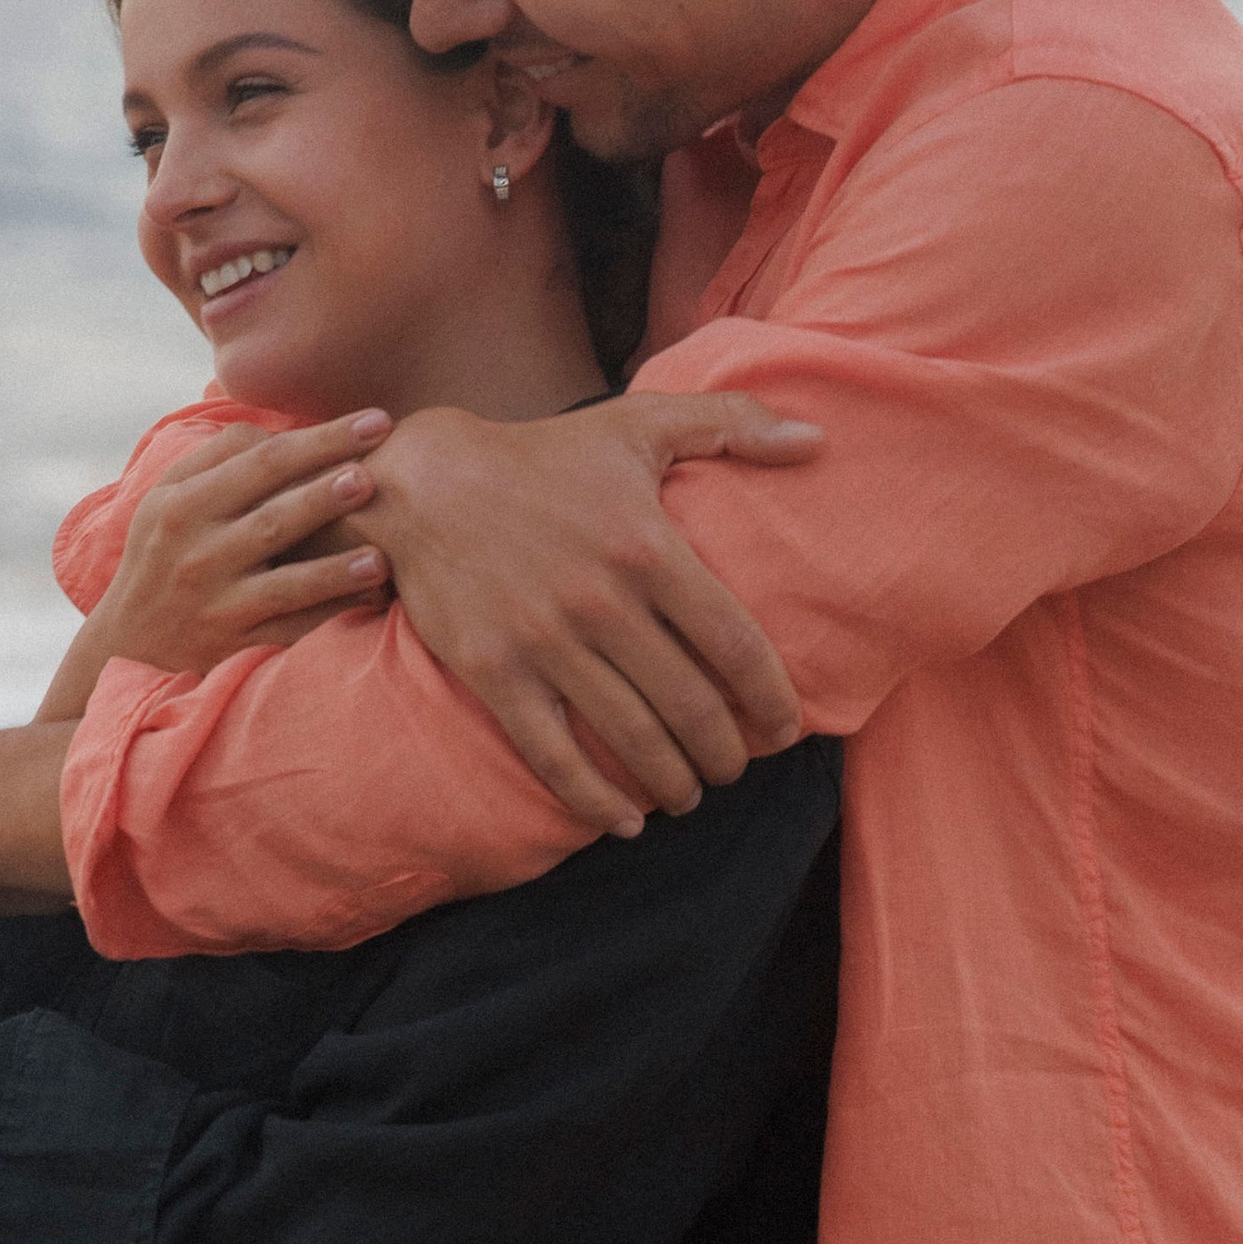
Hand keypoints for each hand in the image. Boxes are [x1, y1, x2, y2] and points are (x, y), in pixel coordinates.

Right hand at [42, 413, 395, 720]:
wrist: (127, 646)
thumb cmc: (162, 556)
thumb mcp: (166, 501)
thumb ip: (216, 459)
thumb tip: (277, 427)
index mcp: (183, 505)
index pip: (262, 461)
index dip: (322, 439)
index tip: (376, 421)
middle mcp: (198, 553)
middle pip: (274, 516)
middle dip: (327, 493)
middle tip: (375, 473)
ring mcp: (218, 604)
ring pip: (285, 583)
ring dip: (334, 569)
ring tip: (380, 554)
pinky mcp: (235, 645)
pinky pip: (292, 629)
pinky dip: (331, 614)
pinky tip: (369, 598)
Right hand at [353, 391, 822, 834]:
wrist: (425, 482)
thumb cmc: (546, 455)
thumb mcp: (641, 423)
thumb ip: (734, 423)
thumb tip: (817, 437)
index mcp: (648, 547)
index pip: (735, 644)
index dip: (771, 699)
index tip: (786, 730)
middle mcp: (602, 602)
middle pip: (691, 705)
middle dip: (726, 753)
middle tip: (734, 768)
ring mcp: (545, 642)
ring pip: (631, 739)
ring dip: (672, 782)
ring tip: (689, 794)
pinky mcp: (495, 672)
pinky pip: (553, 755)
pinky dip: (595, 801)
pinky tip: (625, 820)